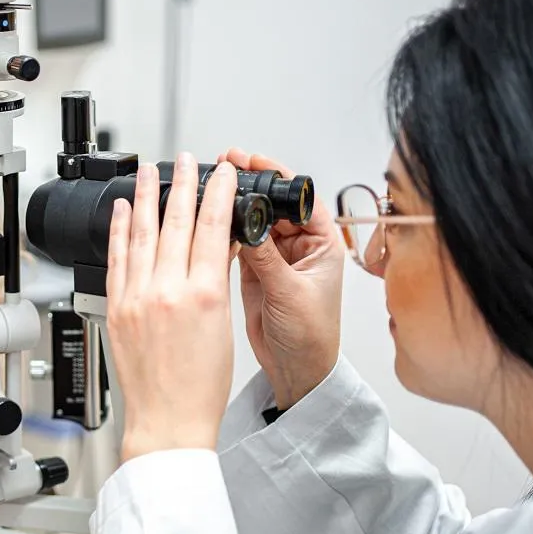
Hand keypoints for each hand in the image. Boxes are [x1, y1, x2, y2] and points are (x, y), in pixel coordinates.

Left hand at [108, 153, 238, 462]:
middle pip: (177, 223)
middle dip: (183, 185)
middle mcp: (166, 291)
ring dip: (149, 197)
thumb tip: (218, 247)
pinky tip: (124, 210)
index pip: (213, 228)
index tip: (223, 172)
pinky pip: (117, 259)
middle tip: (187, 159)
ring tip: (150, 169)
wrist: (169, 421)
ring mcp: (136, 298)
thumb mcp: (223, 325)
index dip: (218, 193)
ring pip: (143, 235)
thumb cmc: (200, 387)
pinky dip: (120, 231)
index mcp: (202, 295)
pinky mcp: (116, 309)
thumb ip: (218, 281)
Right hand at [227, 148, 345, 409]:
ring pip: (254, 220)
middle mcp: (300, 246)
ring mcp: (276, 257)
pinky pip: (239, 241)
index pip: (299, 198)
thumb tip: (246, 224)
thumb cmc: (312, 338)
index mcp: (322, 244)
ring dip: (235, 206)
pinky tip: (210, 219)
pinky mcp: (256, 270)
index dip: (276, 176)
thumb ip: (266, 258)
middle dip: (249, 186)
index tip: (252, 162)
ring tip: (211, 189)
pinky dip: (225, 230)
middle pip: (273, 204)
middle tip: (224, 169)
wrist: (297, 371)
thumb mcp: (290, 293)